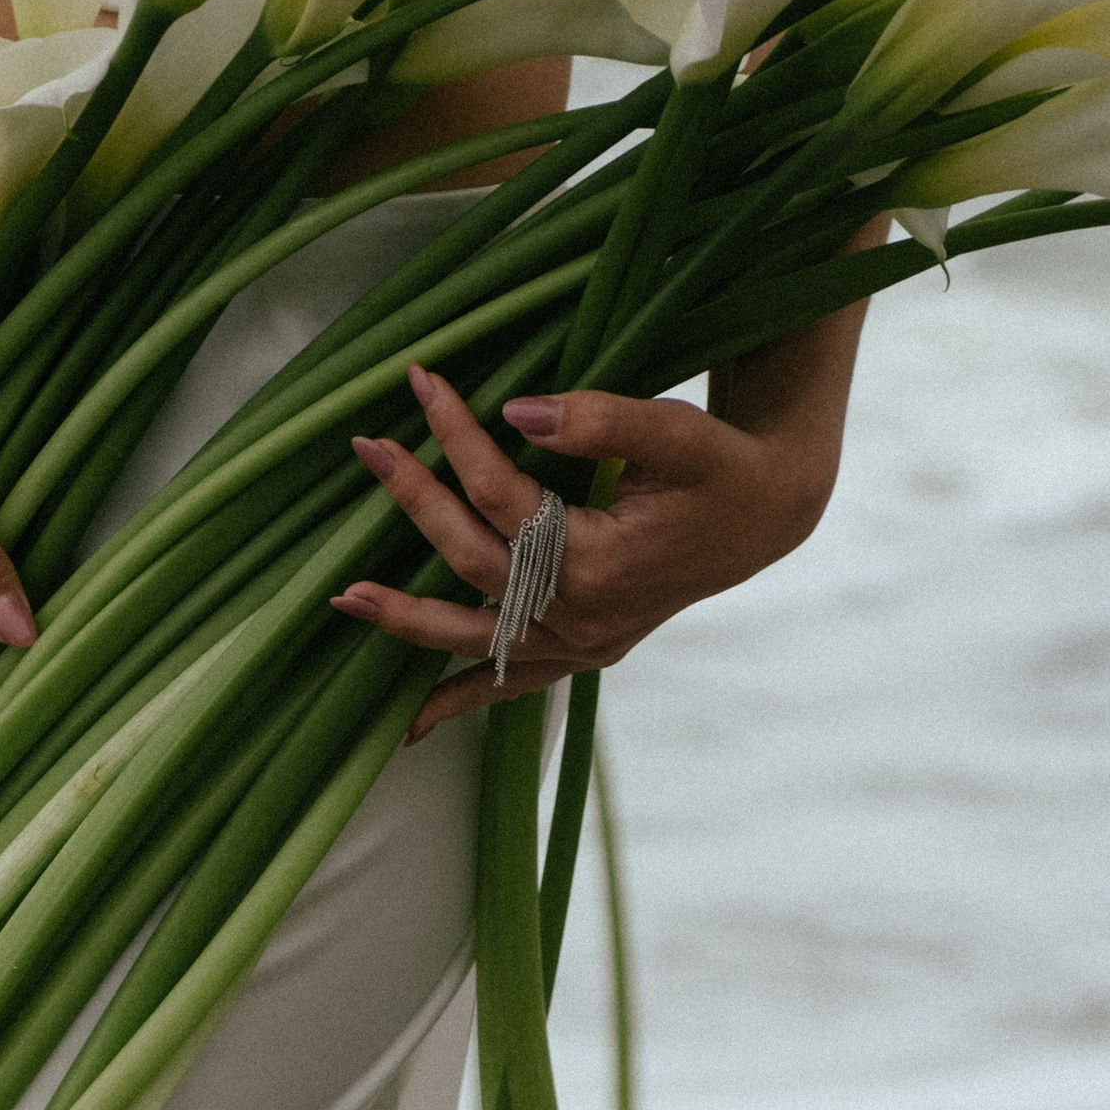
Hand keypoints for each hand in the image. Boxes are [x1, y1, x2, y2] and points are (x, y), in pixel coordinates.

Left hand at [333, 363, 840, 739]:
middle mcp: (584, 618)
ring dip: (408, 623)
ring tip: (345, 600)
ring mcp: (581, 645)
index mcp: (602, 564)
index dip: (457, 439)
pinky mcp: (583, 654)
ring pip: (477, 639)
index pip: (505, 498)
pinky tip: (409, 726)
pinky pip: (510, 686)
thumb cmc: (720, 468)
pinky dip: (460, 700)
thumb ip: (598, 420)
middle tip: (367, 447)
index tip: (421, 383)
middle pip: (476, 563)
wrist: (765, 517)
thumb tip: (517, 412)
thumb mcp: (674, 432)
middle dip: (416, 502)